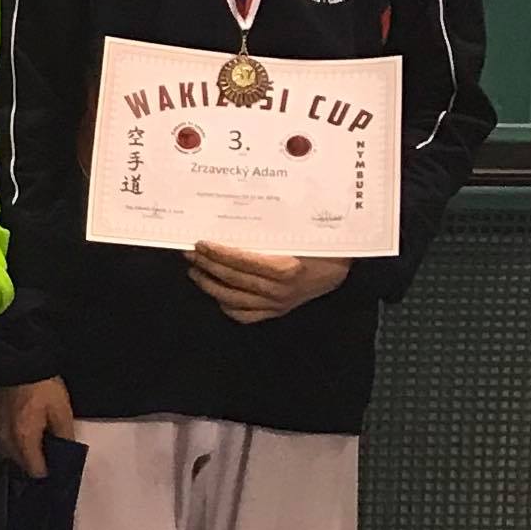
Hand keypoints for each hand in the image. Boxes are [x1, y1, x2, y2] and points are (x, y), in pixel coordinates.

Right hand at [0, 377, 78, 478]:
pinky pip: (3, 440)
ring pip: (11, 454)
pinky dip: (14, 441)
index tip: (56, 466)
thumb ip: (65, 436)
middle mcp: (7, 438)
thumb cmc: (40, 383)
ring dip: (23, 453)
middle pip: (21, 465)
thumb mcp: (61, 411)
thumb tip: (66, 451)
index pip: (35, 471)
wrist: (19, 360)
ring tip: (38, 441)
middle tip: (50, 452)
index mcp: (24, 439)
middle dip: (35, 462)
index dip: (48, 471)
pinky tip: (24, 431)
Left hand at [185, 245, 348, 322]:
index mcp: (286, 268)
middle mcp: (278, 290)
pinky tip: (216, 294)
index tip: (200, 244)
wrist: (340, 269)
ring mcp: (276, 304)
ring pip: (233, 299)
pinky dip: (227, 306)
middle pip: (233, 279)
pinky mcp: (276, 312)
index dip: (218, 254)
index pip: (242, 262)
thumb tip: (239, 214)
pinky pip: (245, 315)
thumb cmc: (322, 245)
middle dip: (207, 265)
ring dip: (210, 285)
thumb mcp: (302, 232)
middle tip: (190, 253)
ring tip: (195, 271)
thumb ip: (274, 229)